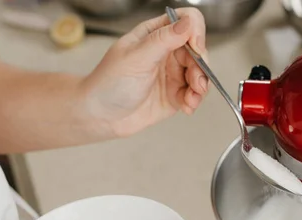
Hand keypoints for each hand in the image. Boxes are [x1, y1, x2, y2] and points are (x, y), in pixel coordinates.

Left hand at [81, 7, 208, 137]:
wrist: (100, 116)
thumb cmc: (109, 83)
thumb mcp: (136, 58)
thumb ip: (163, 40)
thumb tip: (188, 22)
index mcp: (155, 34)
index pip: (186, 21)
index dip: (195, 32)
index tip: (196, 48)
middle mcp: (166, 52)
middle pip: (198, 50)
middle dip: (201, 67)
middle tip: (196, 83)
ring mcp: (172, 74)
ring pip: (200, 73)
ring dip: (200, 87)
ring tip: (191, 100)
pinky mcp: (175, 95)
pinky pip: (194, 94)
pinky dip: (195, 101)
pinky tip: (187, 107)